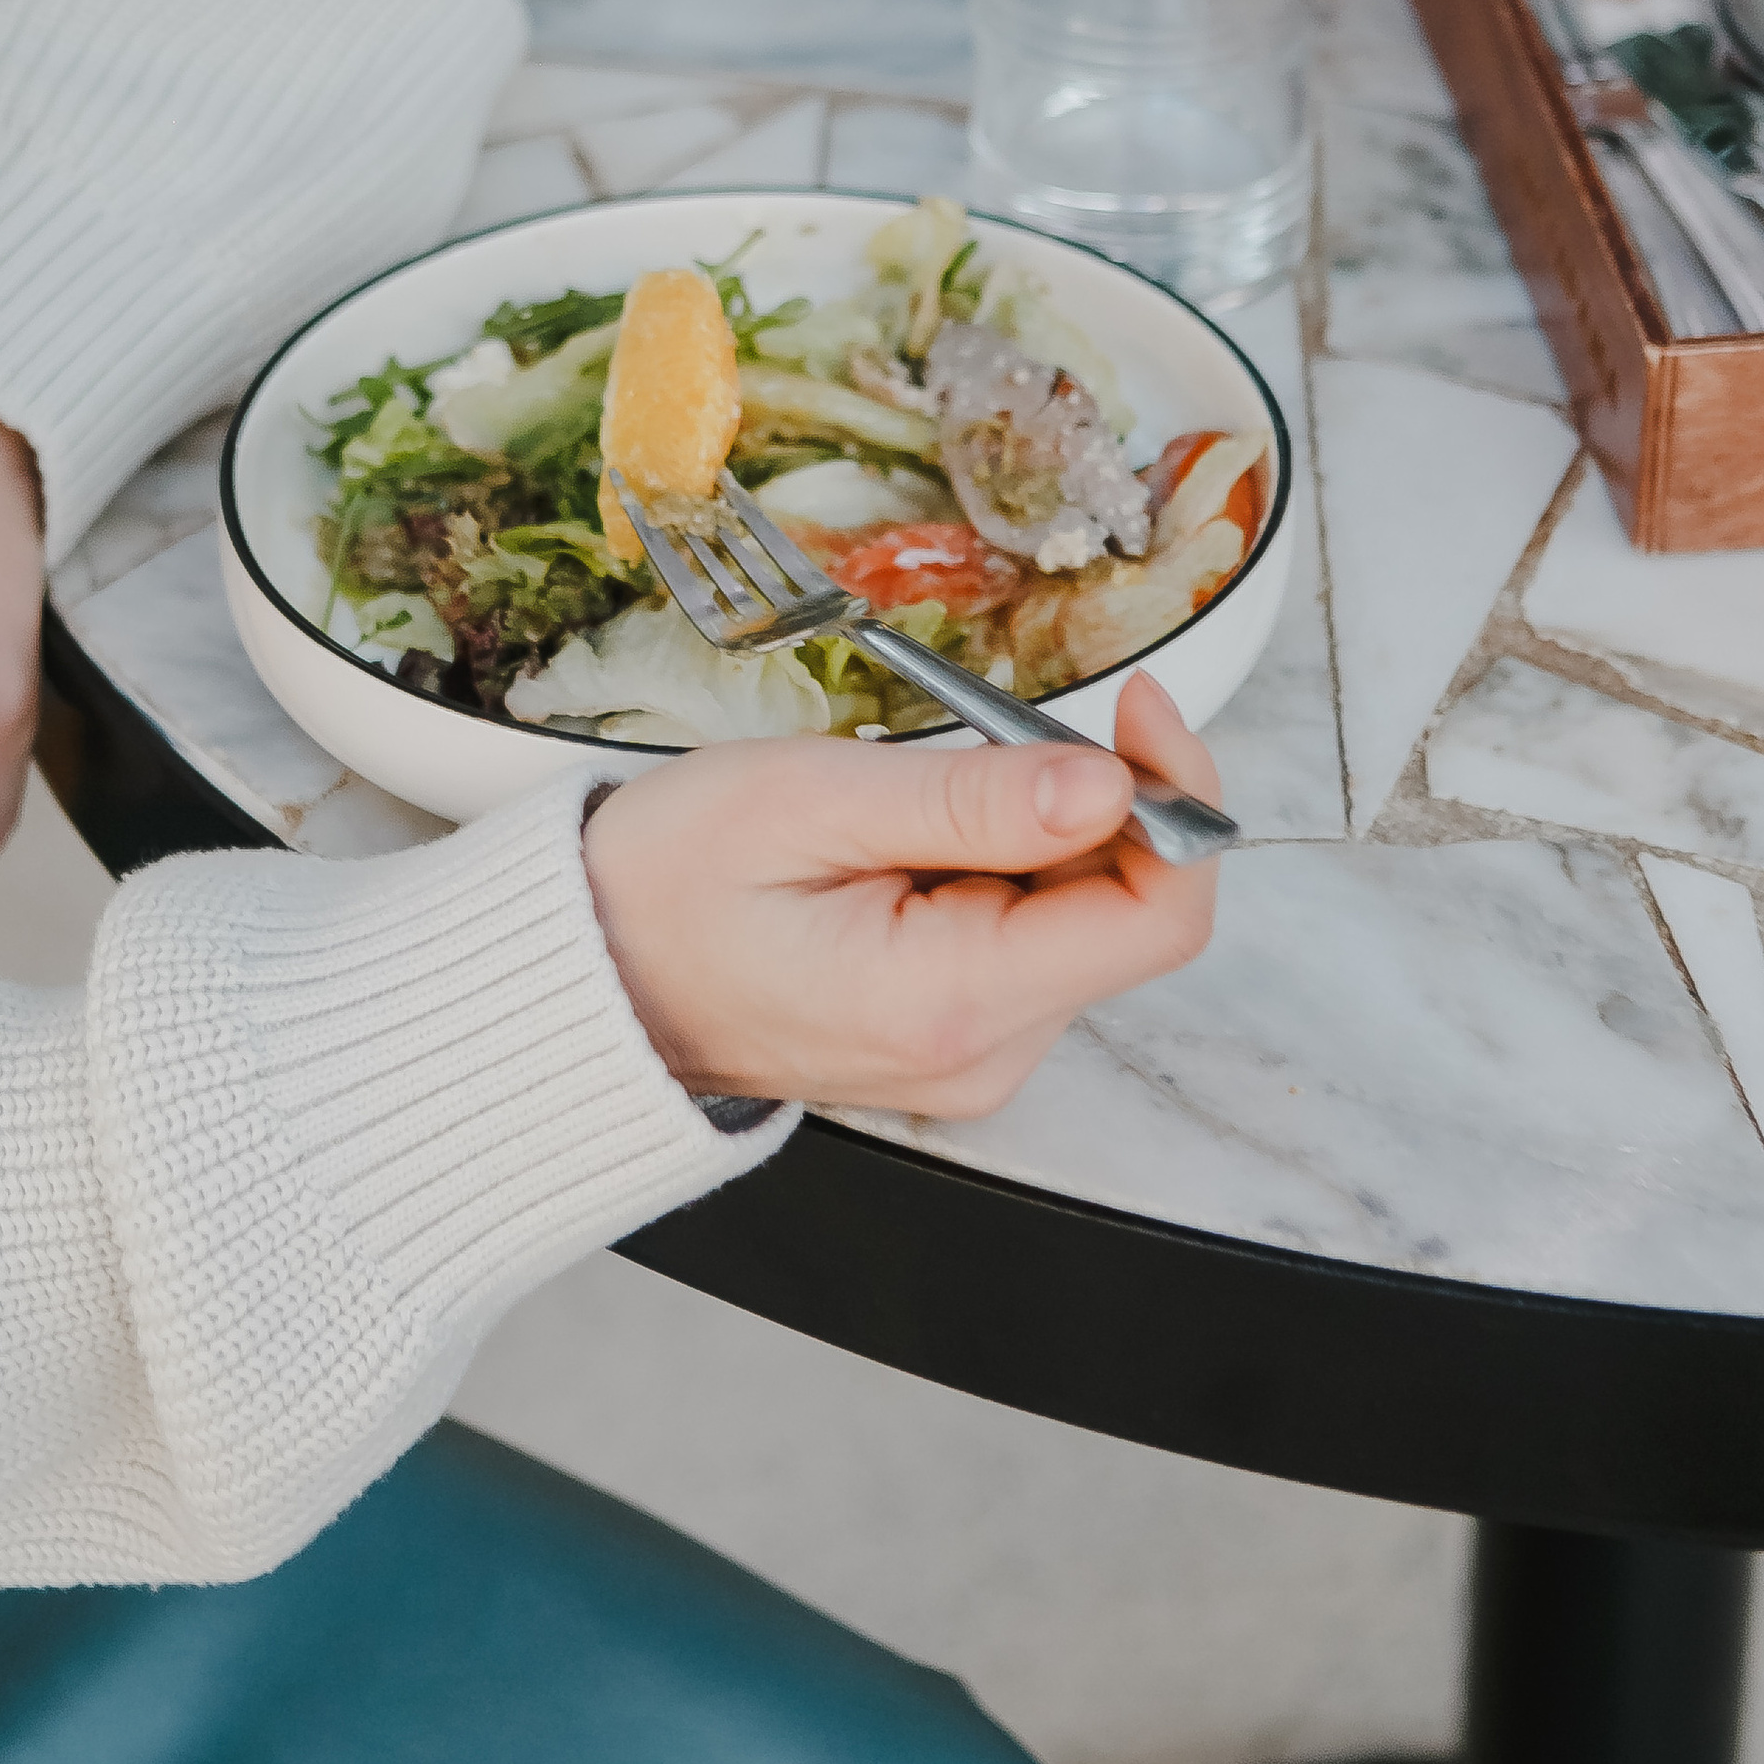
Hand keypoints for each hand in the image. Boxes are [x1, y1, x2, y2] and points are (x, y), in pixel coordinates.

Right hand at [582, 672, 1221, 1117]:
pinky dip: (1003, 871)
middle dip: (1088, 802)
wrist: (585, 974)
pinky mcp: (959, 1040)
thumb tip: (1111, 783)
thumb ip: (970, 800)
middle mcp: (983, 1054)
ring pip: (1084, 921)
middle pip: (1128, 912)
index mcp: (952, 1001)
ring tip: (908, 806)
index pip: (1158, 917)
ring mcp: (974, 1057)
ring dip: (1036, 834)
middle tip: (983, 734)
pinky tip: (910, 848)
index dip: (1177, 796)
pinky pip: (1032, 940)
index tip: (1136, 705)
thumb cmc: (666, 884)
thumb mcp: (810, 801)